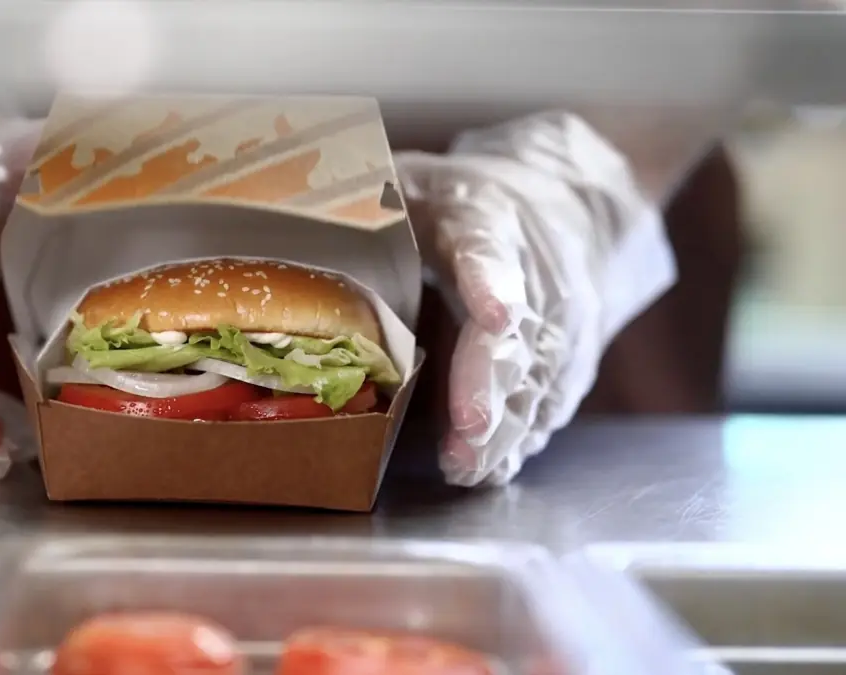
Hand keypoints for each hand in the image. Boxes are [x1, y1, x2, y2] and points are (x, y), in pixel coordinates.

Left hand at [396, 112, 676, 485]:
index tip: (496, 316)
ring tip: (468, 465)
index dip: (491, 281)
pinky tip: (487, 468)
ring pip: (535, 378)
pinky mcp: (567, 358)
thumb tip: (289, 212)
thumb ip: (367, 200)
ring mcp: (558, 319)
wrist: (567, 207)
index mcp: (486, 218)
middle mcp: (534, 271)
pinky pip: (545, 403)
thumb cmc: (464, 202)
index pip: (490, 248)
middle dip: (491, 383)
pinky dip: (517, 439)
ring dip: (504, 427)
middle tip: (470, 429)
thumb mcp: (416, 179)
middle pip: (517, 332)